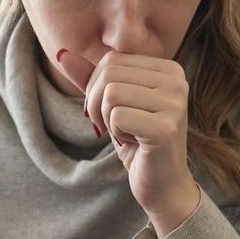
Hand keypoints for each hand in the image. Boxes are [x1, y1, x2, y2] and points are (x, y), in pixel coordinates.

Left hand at [55, 48, 200, 236]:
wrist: (162, 185)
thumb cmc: (137, 141)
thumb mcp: (112, 105)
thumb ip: (91, 78)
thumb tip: (62, 53)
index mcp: (169, 69)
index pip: (111, 60)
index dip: (96, 88)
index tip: (111, 112)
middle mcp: (177, 81)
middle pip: (109, 74)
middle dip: (97, 104)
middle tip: (112, 126)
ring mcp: (175, 103)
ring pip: (110, 94)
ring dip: (107, 120)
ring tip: (127, 134)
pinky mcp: (166, 127)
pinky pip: (117, 116)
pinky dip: (116, 133)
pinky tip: (135, 144)